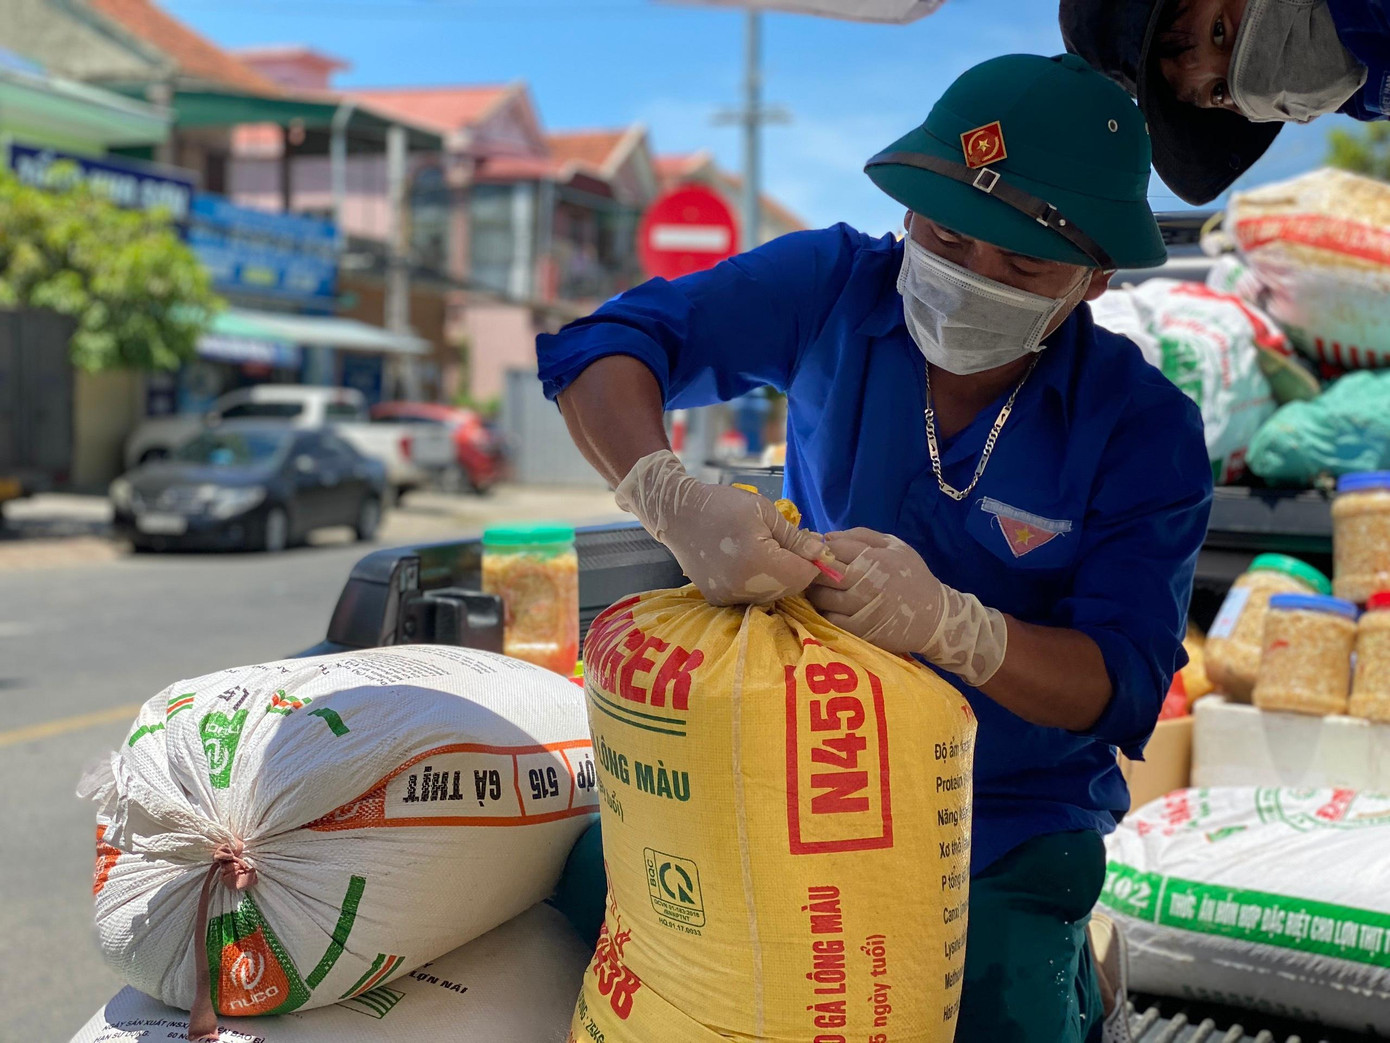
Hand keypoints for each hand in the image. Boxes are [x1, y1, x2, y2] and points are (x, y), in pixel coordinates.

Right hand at [615, 450, 831, 605]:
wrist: (678, 515)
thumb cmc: (723, 505)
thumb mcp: (764, 512)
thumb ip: (794, 537)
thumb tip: (822, 555)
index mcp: (758, 562)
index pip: (803, 575)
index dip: (812, 562)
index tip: (809, 546)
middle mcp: (744, 588)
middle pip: (789, 589)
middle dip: (796, 570)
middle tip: (790, 545)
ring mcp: (729, 596)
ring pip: (771, 595)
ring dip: (779, 578)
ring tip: (769, 551)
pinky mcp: (719, 599)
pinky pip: (751, 596)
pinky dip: (759, 583)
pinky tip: (750, 562)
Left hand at [807, 527, 1007, 685]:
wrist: (934, 617)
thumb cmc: (912, 577)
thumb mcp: (895, 546)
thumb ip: (861, 536)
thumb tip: (827, 536)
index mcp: (876, 558)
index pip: (835, 548)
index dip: (821, 550)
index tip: (818, 554)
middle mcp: (868, 582)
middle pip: (824, 573)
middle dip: (814, 571)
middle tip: (813, 572)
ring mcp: (863, 608)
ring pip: (823, 597)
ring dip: (816, 592)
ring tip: (821, 589)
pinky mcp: (861, 630)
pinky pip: (830, 619)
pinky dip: (825, 612)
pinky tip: (831, 607)